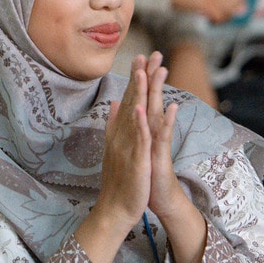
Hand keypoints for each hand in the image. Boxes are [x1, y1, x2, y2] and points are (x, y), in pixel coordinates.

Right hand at [92, 65, 152, 230]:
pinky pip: (138, 138)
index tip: (141, 59)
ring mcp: (127, 146)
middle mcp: (120, 135)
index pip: (128, 100)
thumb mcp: (117, 149)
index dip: (135, 80)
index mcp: (119, 133)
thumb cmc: (119, 181)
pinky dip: (139, 122)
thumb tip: (114, 104)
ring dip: (139, 93)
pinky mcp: (135, 160)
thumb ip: (115, 125)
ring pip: (134, 115)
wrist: (115, 209)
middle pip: (131, 101)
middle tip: (148, 54)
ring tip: (145, 71)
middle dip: (140, 77)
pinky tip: (140, 107)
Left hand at [142, 53, 186, 220]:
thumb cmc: (147, 172)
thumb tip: (133, 109)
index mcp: (145, 129)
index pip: (142, 99)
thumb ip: (134, 126)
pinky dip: (163, 122)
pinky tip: (166, 108)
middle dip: (153, 77)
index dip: (140, 79)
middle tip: (155, 53)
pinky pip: (163, 137)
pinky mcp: (160, 155)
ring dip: (159, 92)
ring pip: (158, 112)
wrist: (158, 198)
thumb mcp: (137, 147)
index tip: (139, 58)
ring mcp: (158, 142)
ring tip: (160, 71)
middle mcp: (153, 131)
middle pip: (153, 99)